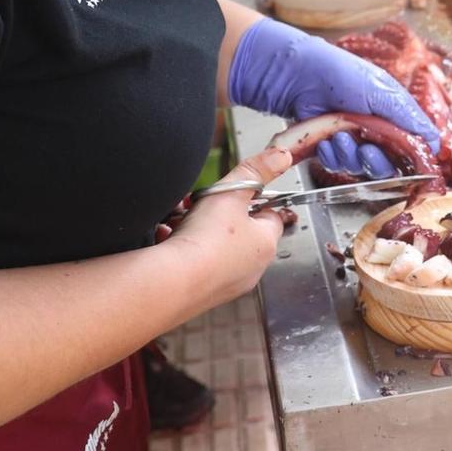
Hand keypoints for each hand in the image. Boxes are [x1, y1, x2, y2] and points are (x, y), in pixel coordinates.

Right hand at [155, 145, 291, 302]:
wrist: (173, 282)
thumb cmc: (206, 238)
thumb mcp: (232, 193)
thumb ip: (257, 171)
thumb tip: (282, 156)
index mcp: (266, 244)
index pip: (271, 215)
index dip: (254, 200)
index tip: (236, 193)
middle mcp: (253, 268)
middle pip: (242, 232)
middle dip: (220, 215)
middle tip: (201, 204)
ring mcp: (229, 284)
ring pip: (217, 248)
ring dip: (199, 231)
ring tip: (181, 220)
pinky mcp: (204, 295)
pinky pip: (198, 265)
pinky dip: (185, 250)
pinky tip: (169, 239)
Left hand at [228, 21, 440, 178]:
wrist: (299, 76)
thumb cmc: (341, 74)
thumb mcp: (383, 92)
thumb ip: (410, 118)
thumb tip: (434, 141)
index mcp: (393, 113)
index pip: (412, 145)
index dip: (412, 158)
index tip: (409, 165)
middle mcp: (376, 128)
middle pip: (388, 163)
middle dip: (377, 160)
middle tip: (367, 147)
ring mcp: (353, 138)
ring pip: (362, 166)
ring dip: (351, 155)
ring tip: (339, 136)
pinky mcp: (330, 146)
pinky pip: (338, 164)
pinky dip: (332, 156)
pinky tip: (326, 141)